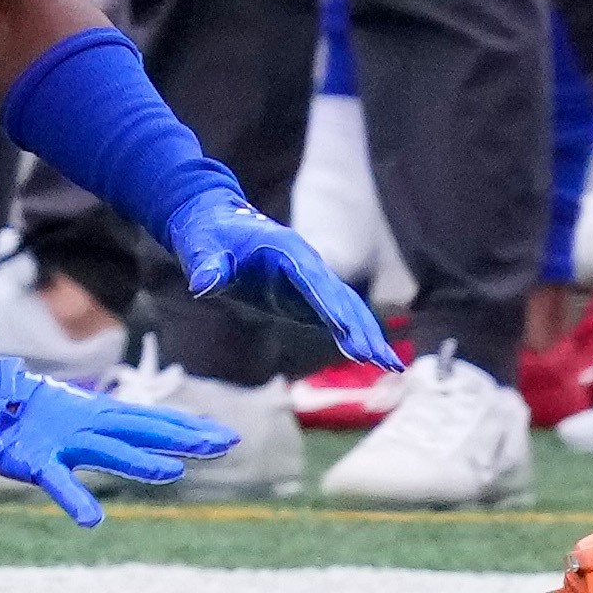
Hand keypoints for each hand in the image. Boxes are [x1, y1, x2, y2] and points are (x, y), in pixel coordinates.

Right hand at [0, 351, 235, 527]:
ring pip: (110, 451)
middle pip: (146, 430)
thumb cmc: (21, 407)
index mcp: (98, 413)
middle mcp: (88, 423)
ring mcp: (62, 440)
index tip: (225, 434)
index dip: (189, 427)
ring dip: (141, 462)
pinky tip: (92, 520)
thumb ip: (97, 424)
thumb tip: (126, 431)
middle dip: (186, 437)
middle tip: (227, 443)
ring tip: (174, 473)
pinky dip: (75, 498)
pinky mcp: (33, 458)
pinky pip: (57, 481)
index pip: (153, 419)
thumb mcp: (68, 415)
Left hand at [165, 193, 395, 370]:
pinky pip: (336, 318)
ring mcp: (309, 282)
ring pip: (347, 309)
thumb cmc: (207, 235)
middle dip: (362, 330)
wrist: (216, 225)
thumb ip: (207, 264)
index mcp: (286, 251)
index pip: (312, 281)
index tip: (346, 332)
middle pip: (341, 299)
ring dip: (368, 336)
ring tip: (392, 366)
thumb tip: (205, 283)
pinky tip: (370, 356)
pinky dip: (354, 336)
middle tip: (382, 361)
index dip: (329, 305)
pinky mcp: (305, 297)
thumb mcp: (200, 246)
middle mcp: (307, 266)